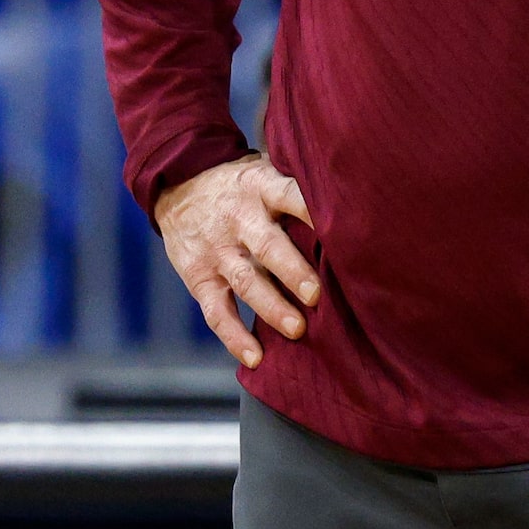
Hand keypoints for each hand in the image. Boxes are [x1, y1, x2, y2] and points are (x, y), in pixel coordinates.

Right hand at [154, 153, 319, 367]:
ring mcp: (217, 250)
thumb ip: (296, 188)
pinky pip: (216, 311)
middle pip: (267, 246)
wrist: (179, 183)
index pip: (289, 195)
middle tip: (317, 295)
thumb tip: (350, 208)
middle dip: (293, 271)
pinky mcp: (199, 277)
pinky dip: (234, 337)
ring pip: (245, 281)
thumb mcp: (265, 171)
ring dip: (271, 307)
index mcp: (261, 187)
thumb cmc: (241, 184)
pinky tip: (256, 358)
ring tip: (297, 329)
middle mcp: (239, 218)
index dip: (312, 211)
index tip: (338, 231)